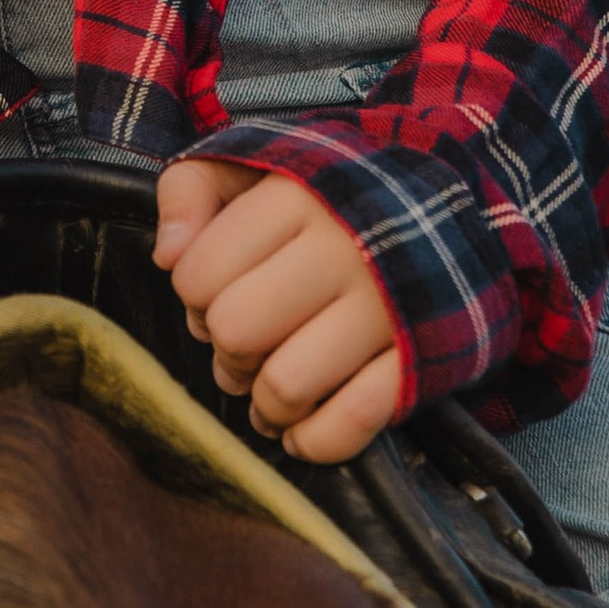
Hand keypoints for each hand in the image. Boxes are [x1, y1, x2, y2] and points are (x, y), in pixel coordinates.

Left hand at [152, 158, 403, 462]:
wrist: (442, 213)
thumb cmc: (323, 198)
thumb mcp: (252, 166)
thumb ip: (190, 191)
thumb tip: (166, 256)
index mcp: (298, 197)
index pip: (198, 274)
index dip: (193, 298)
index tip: (217, 294)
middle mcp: (345, 249)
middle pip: (236, 331)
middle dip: (226, 352)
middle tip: (243, 347)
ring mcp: (388, 309)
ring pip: (286, 386)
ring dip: (266, 405)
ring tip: (270, 390)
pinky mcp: (419, 359)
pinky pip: (352, 421)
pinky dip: (316, 440)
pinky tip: (302, 431)